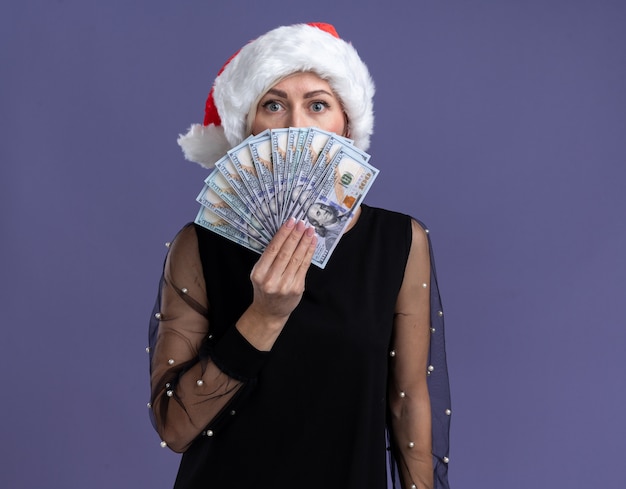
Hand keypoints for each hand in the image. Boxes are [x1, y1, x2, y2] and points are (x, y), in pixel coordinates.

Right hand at [237, 218, 316, 348]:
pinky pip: (304, 266)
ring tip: (309, 230)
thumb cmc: (265, 288)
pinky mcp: (297, 288)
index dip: (282, 234)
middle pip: (285, 252)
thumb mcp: (260, 273)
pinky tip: (312, 243)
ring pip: (297, 258)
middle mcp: (271, 280)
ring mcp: (285, 285)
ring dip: (304, 242)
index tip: (290, 222)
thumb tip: (286, 234)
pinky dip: (309, 252)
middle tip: (302, 223)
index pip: (272, 249)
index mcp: (259, 273)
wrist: (270, 311)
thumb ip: (269, 257)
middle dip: (295, 235)